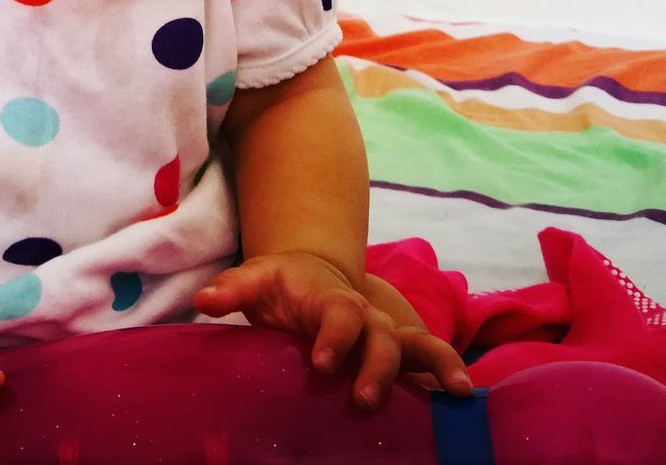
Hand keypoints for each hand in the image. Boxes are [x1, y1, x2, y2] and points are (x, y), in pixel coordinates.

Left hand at [193, 252, 473, 412]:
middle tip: (364, 398)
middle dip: (377, 366)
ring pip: (419, 344)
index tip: (321, 363)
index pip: (338, 314)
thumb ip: (233, 288)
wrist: (313, 270)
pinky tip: (466, 400)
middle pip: (381, 337)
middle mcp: (365, 315)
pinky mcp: (402, 350)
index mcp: (330, 299)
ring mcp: (387, 333)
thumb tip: (204, 299)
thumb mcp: (256, 279)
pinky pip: (431, 359)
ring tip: (457, 391)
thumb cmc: (281, 284)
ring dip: (437, 365)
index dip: (334, 336)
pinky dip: (450, 373)